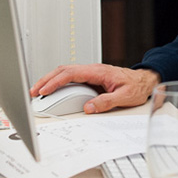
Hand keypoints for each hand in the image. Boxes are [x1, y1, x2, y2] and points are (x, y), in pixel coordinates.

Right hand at [30, 64, 160, 113]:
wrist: (144, 80)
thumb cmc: (136, 86)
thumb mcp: (124, 96)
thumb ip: (106, 102)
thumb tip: (88, 107)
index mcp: (98, 71)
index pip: (71, 74)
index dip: (55, 82)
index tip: (44, 90)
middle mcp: (92, 70)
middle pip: (63, 70)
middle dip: (46, 80)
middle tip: (33, 91)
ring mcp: (90, 73)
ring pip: (65, 72)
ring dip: (50, 80)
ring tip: (38, 91)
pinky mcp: (90, 78)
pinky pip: (71, 77)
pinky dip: (58, 82)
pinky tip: (52, 90)